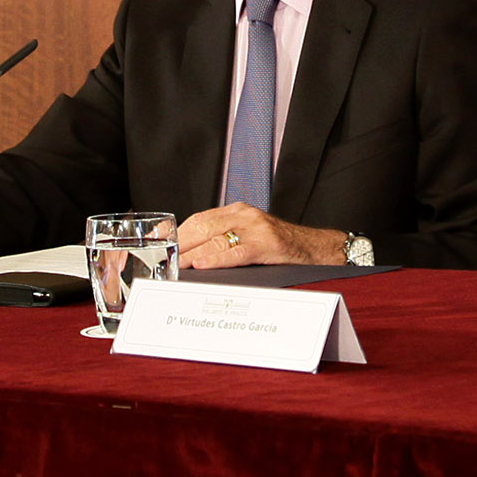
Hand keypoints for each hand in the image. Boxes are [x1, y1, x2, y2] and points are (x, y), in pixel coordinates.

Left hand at [177, 204, 348, 269]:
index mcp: (238, 212)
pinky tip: (202, 264)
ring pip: (215, 237)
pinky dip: (216, 258)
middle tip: (163, 257)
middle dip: (180, 243)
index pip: (199, 219)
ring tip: (176, 263)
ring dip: (192, 252)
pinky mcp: (267, 243)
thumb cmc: (281, 246)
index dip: (177, 231)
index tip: (159, 241)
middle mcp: (245, 215)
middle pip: (202, 226)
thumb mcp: (250, 235)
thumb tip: (191, 256)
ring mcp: (256, 228)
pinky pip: (236, 251)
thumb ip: (224, 239)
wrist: (316, 248)